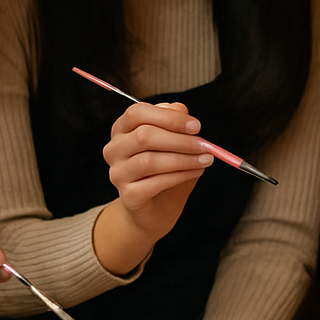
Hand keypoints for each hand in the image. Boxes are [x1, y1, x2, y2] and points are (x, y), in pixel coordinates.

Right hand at [104, 101, 211, 241]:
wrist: (158, 208)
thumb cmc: (166, 170)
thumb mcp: (175, 142)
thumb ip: (175, 125)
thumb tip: (182, 111)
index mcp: (122, 129)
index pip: (137, 113)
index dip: (168, 117)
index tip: (196, 126)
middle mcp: (114, 149)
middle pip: (143, 136)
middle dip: (180, 140)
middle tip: (205, 145)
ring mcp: (117, 173)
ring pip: (149, 160)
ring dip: (183, 159)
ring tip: (205, 160)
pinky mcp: (127, 195)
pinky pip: (155, 183)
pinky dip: (180, 176)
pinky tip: (196, 172)